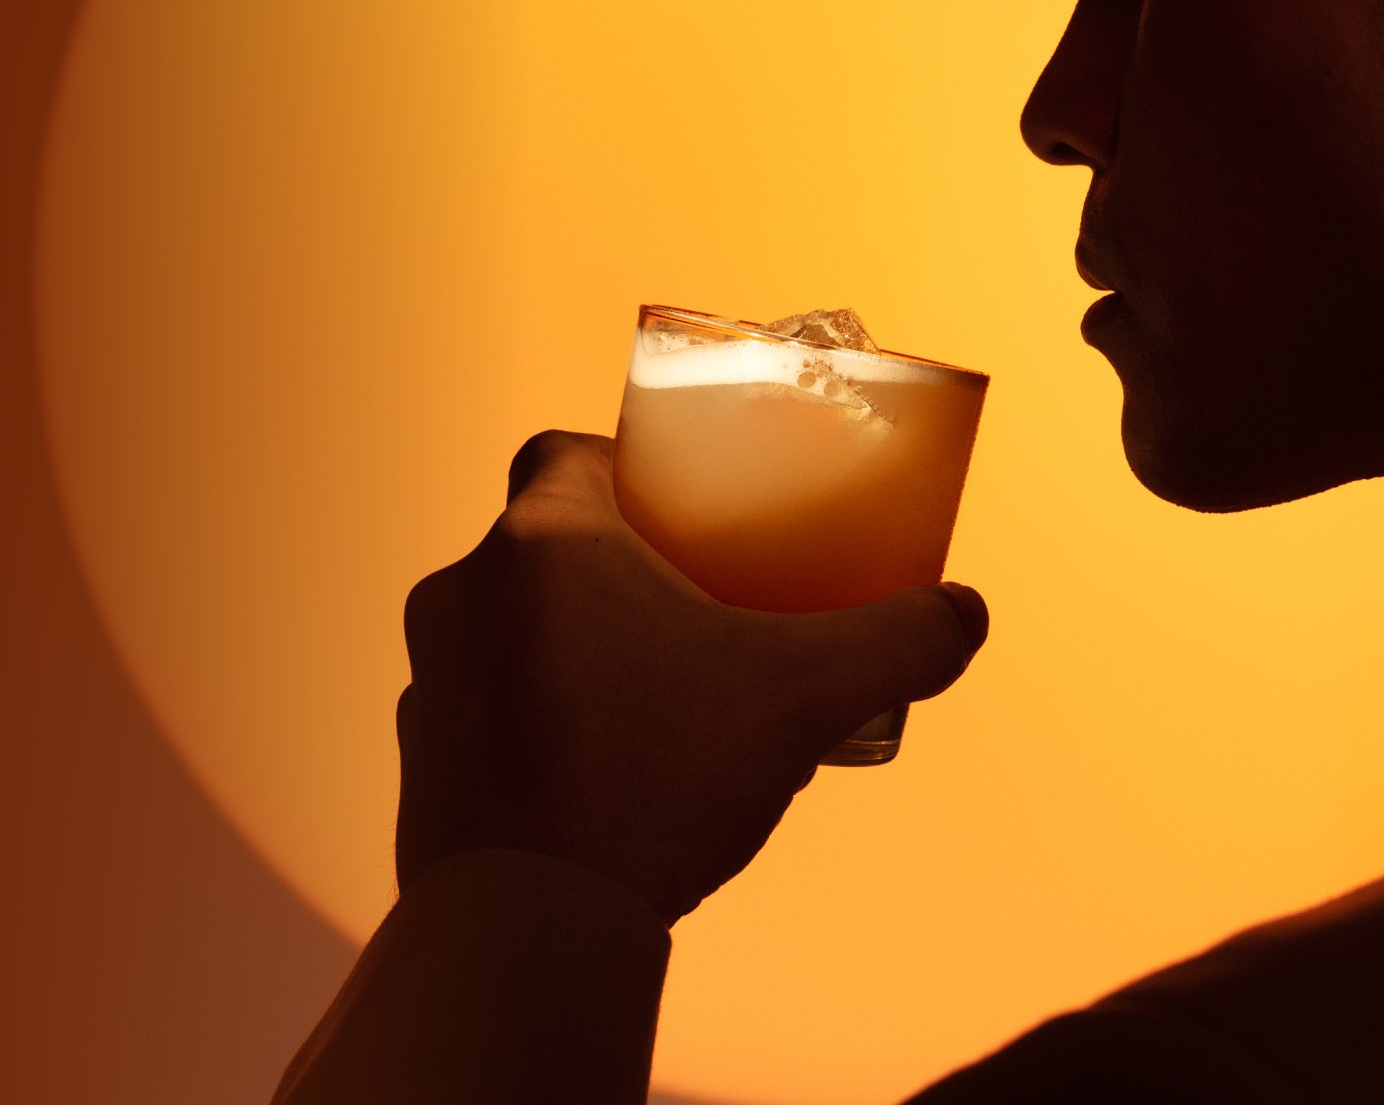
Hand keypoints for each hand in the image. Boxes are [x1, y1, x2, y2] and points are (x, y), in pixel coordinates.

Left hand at [396, 430, 988, 925]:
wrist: (528, 928)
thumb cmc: (652, 782)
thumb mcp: (804, 698)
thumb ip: (896, 641)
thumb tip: (964, 615)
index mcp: (543, 543)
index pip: (561, 454)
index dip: (619, 469)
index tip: (677, 513)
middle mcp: (463, 596)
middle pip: (542, 550)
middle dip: (615, 576)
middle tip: (691, 617)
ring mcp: (428, 682)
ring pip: (508, 637)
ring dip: (570, 656)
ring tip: (654, 713)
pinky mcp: (419, 765)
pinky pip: (485, 721)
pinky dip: (535, 735)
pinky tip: (601, 786)